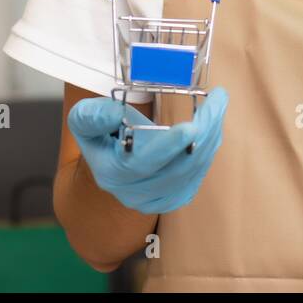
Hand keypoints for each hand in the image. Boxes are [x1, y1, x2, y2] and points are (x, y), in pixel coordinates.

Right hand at [68, 87, 228, 214]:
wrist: (110, 158)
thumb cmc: (100, 132)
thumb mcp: (84, 119)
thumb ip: (92, 115)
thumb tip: (115, 113)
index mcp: (112, 174)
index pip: (143, 164)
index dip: (168, 146)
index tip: (191, 126)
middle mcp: (134, 194)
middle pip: (177, 168)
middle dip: (203, 133)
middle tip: (218, 102)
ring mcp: (156, 200)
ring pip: (193, 171)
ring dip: (211, 136)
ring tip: (219, 105)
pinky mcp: (173, 198)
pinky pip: (198, 175)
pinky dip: (210, 148)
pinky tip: (213, 126)